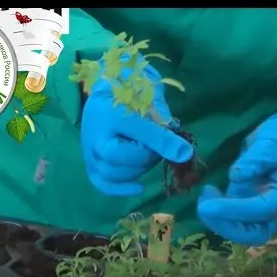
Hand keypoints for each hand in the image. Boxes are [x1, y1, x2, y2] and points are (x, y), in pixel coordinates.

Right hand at [81, 59, 193, 195]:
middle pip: (129, 166)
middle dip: (148, 156)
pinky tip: (139, 188)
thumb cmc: (128, 93)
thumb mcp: (146, 109)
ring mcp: (91, 157)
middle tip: (152, 141)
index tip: (162, 133)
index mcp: (106, 127)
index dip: (156, 144)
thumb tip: (185, 154)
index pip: (138, 149)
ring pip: (118, 177)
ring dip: (138, 169)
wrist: (107, 87)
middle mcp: (94, 145)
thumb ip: (162, 133)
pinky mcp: (92, 165)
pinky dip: (121, 189)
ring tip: (143, 151)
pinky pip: (103, 184)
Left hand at [197, 113, 276, 245]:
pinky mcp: (249, 206)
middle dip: (226, 226)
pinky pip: (235, 220)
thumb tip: (236, 175)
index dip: (235, 210)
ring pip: (243, 231)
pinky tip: (207, 195)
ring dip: (219, 221)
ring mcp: (263, 211)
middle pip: (254, 233)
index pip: (262, 210)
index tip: (209, 205)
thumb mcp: (270, 144)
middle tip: (203, 208)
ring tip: (203, 198)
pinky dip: (218, 214)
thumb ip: (255, 160)